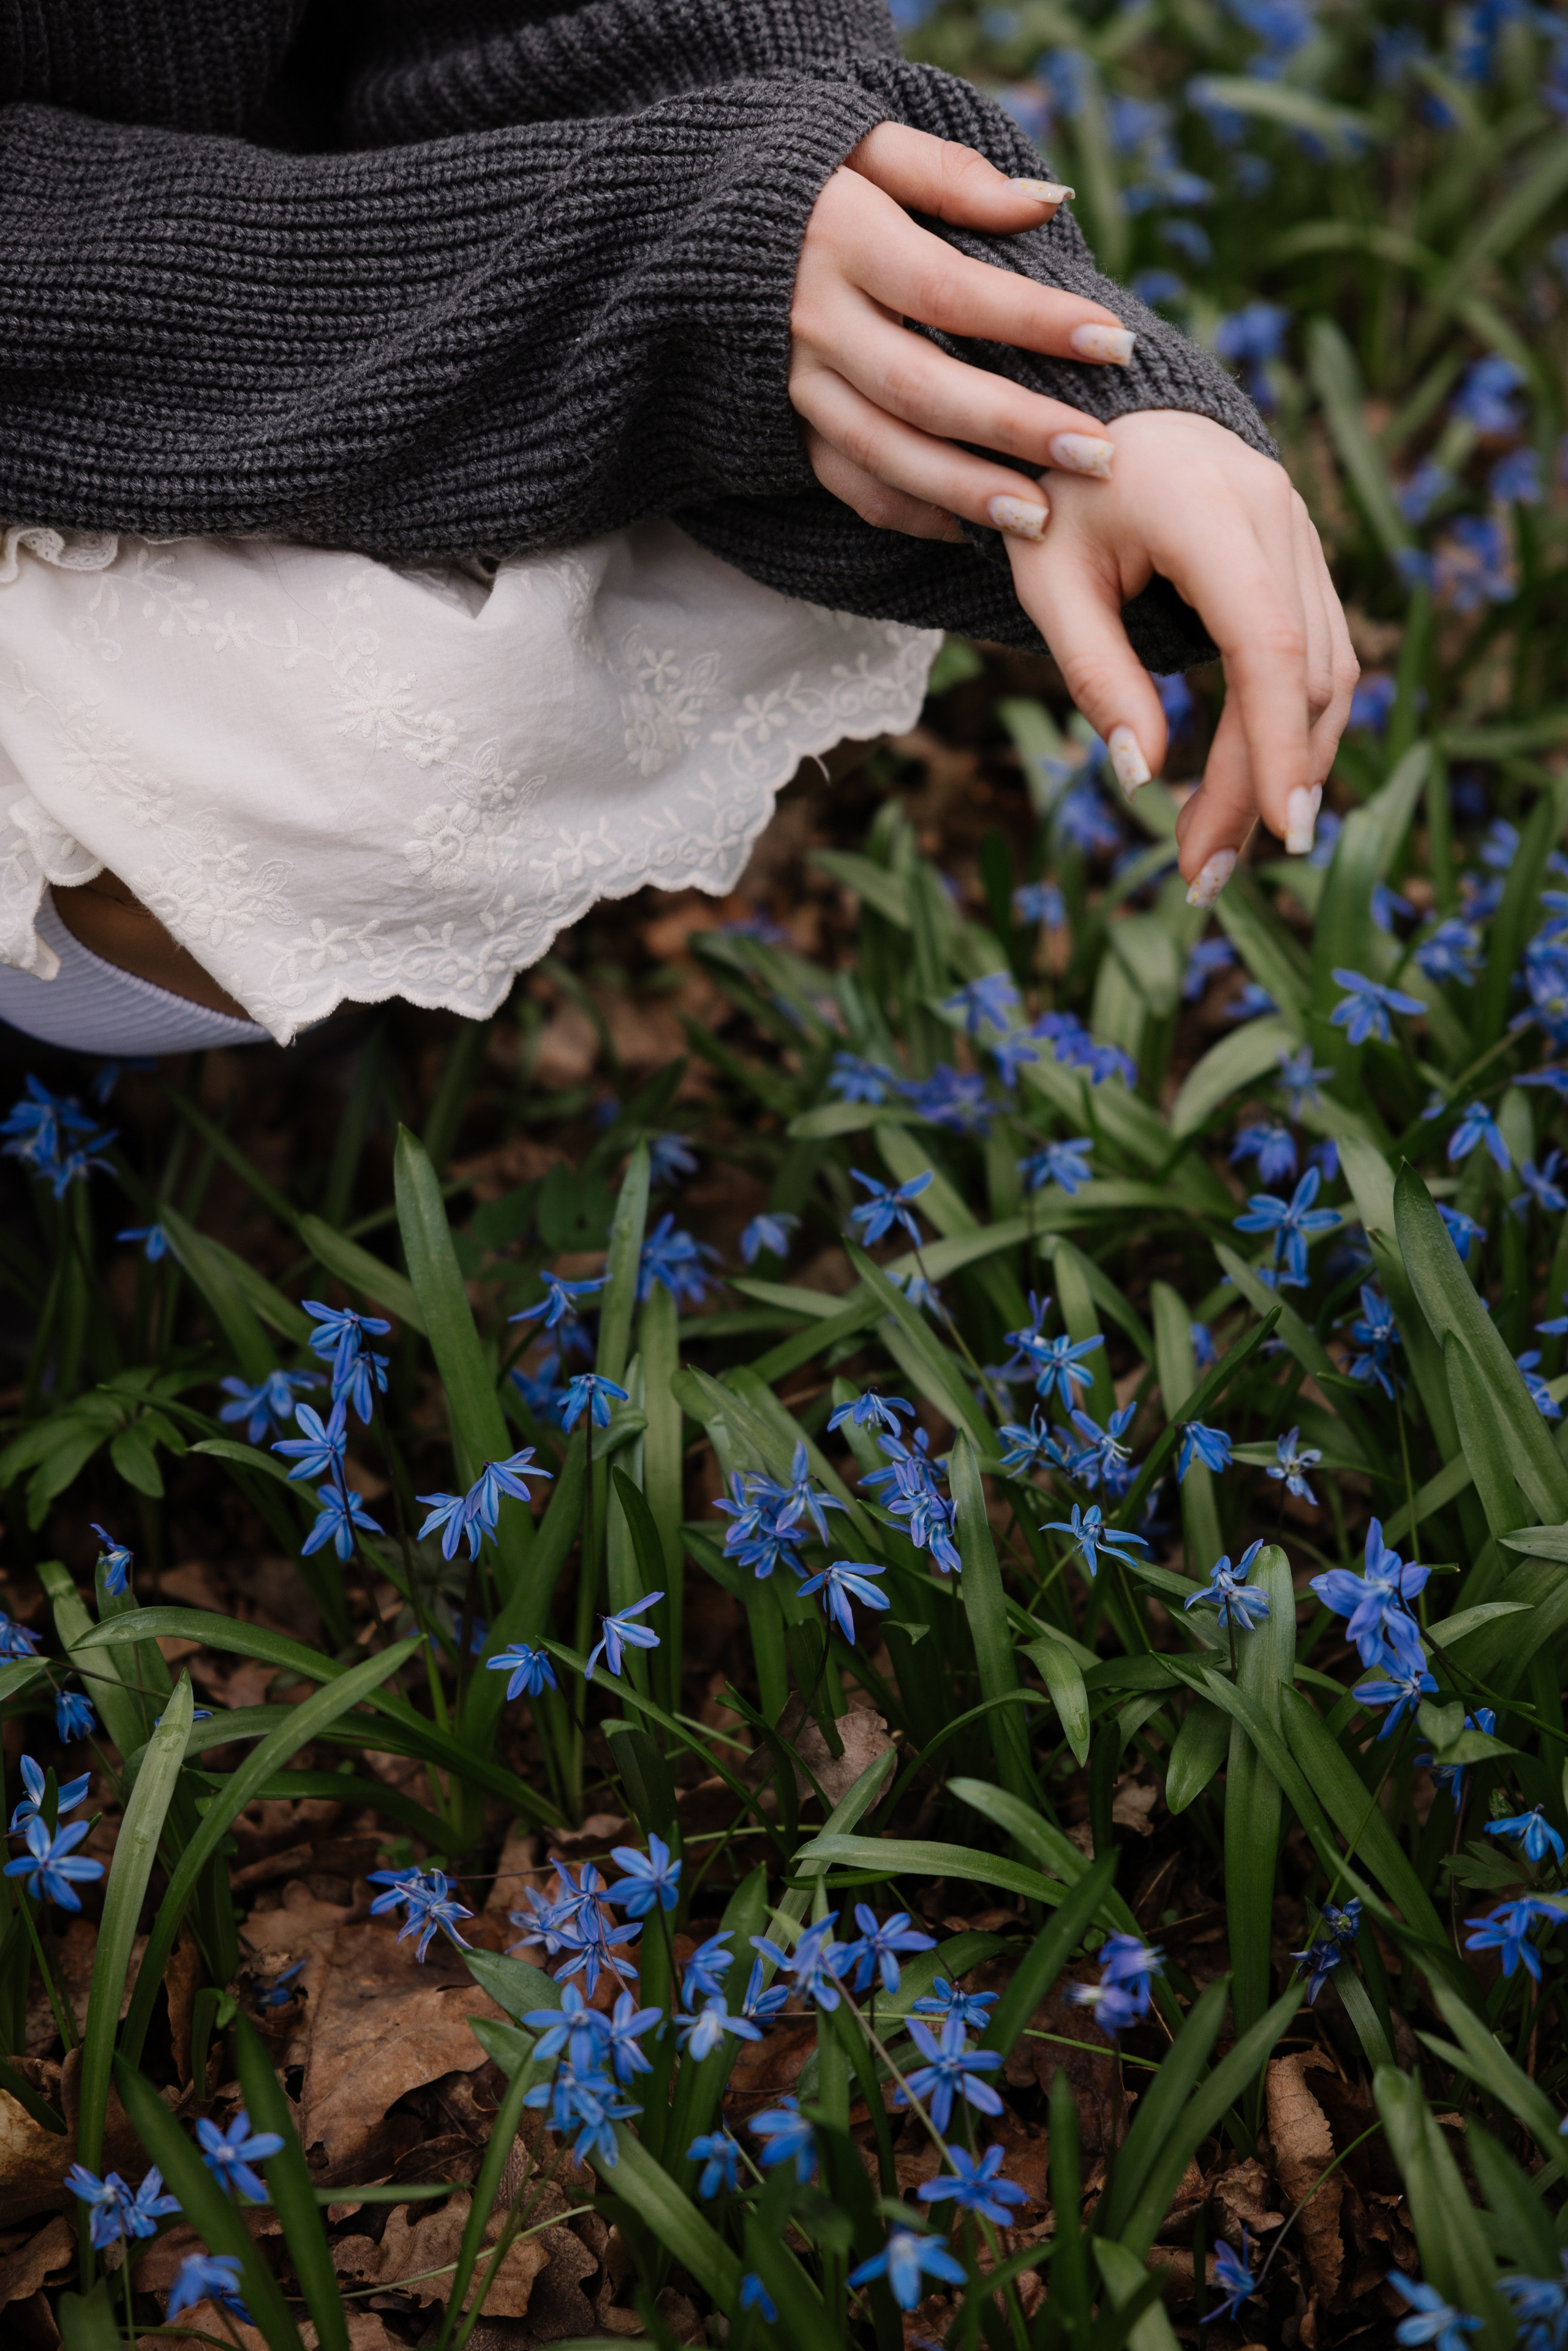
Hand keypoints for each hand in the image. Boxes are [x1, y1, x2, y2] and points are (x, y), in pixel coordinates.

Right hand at [790, 123, 1136, 544]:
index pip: (951, 290)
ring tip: (1042, 518)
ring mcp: (797, 386)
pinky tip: (974, 529)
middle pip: (923, 388)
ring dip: (966, 492)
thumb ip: (953, 174)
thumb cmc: (813, 183)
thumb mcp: (869, 146)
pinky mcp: (788, 430)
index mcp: (840, 240)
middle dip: (1014, 427)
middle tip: (1096, 454)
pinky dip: (913, 514)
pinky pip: (852, 485)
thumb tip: (1048, 204)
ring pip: (885, 452)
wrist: (698, 230)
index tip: (1113, 343)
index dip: (1035, 319)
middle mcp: (814, 322)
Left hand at [1000, 411, 1358, 896]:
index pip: (1267, 644)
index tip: (1279, 830)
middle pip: (1300, 675)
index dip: (1278, 743)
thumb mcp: (1047, 582)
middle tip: (1202, 876)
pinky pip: (1318, 654)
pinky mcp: (1298, 556)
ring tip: (1214, 850)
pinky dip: (1290, 726)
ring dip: (1283, 766)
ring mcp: (1297, 531)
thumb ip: (1095, 675)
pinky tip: (1245, 787)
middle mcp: (1274, 512)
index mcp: (1206, 510)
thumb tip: (1143, 778)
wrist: (1090, 405)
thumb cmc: (1053, 493)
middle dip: (1261, 784)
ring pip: (1326, 671)